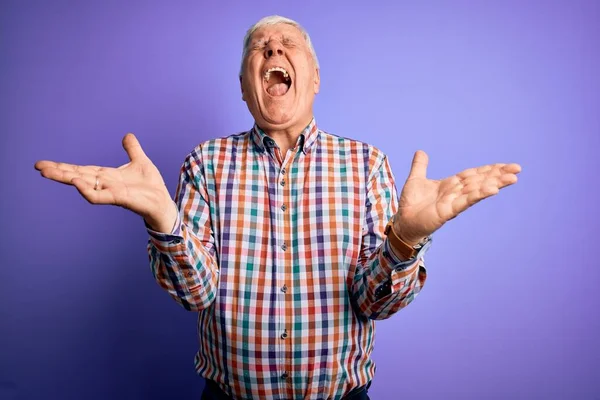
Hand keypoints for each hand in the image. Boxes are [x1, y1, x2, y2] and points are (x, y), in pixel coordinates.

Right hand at [34, 133, 177, 231]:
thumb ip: (132, 149)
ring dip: (66, 178)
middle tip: (38, 167)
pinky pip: (98, 197)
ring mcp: (110, 192)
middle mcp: (105, 184)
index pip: (81, 169)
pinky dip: (87, 190)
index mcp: (107, 175)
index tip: (43, 163)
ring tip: (49, 172)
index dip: (63, 166)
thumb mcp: (140, 161)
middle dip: (58, 172)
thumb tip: (127, 136)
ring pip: (83, 185)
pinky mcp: (119, 199)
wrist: (162, 201)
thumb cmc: (150, 185)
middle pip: (77, 176)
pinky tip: (76, 183)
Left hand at [393, 150, 520, 244]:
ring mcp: (454, 202)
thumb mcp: (416, 180)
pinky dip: (478, 194)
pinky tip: (492, 190)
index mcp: (451, 184)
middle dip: (498, 175)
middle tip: (517, 169)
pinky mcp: (448, 211)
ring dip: (494, 184)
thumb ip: (420, 166)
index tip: (506, 165)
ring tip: (511, 178)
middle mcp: (456, 193)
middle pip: (480, 181)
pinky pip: (466, 201)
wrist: (403, 222)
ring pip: (477, 190)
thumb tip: (421, 151)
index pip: (473, 174)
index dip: (489, 169)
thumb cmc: (411, 204)